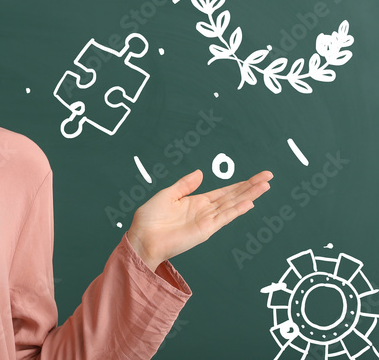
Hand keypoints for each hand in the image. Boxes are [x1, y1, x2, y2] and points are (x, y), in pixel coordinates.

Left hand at [126, 169, 272, 270]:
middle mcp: (205, 211)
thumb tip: (201, 173)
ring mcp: (207, 221)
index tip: (256, 177)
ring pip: (232, 205)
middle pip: (233, 196)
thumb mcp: (167, 195)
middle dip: (250, 187)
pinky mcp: (205, 230)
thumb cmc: (150, 219)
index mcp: (196, 202)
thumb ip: (185, 185)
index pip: (224, 192)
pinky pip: (223, 218)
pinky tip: (249, 203)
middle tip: (268, 176)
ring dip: (249, 196)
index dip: (240, 184)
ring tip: (265, 186)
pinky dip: (236, 210)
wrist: (142, 238)